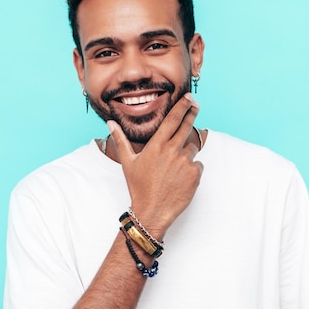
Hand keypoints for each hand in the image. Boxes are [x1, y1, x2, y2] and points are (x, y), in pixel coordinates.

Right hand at [107, 93, 202, 238]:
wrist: (152, 211)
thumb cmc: (139, 187)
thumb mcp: (128, 162)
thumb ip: (120, 139)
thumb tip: (110, 123)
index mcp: (156, 145)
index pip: (172, 119)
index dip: (182, 106)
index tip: (189, 97)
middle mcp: (172, 151)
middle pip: (186, 126)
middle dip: (192, 113)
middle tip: (196, 105)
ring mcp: (185, 162)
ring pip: (192, 149)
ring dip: (187, 153)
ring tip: (174, 168)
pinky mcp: (195, 174)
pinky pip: (198, 165)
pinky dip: (191, 169)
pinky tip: (179, 180)